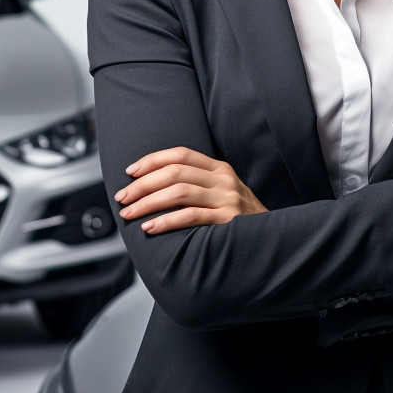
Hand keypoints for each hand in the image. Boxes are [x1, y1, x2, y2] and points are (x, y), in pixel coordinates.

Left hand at [114, 146, 267, 234]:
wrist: (270, 239)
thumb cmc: (238, 218)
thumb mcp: (221, 192)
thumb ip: (196, 184)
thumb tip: (151, 187)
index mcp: (219, 168)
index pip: (180, 154)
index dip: (152, 160)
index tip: (130, 172)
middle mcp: (223, 179)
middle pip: (175, 172)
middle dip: (143, 184)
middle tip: (122, 197)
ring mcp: (226, 198)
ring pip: (179, 192)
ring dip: (148, 202)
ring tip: (129, 213)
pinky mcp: (227, 219)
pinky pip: (190, 216)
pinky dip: (166, 221)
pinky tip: (149, 227)